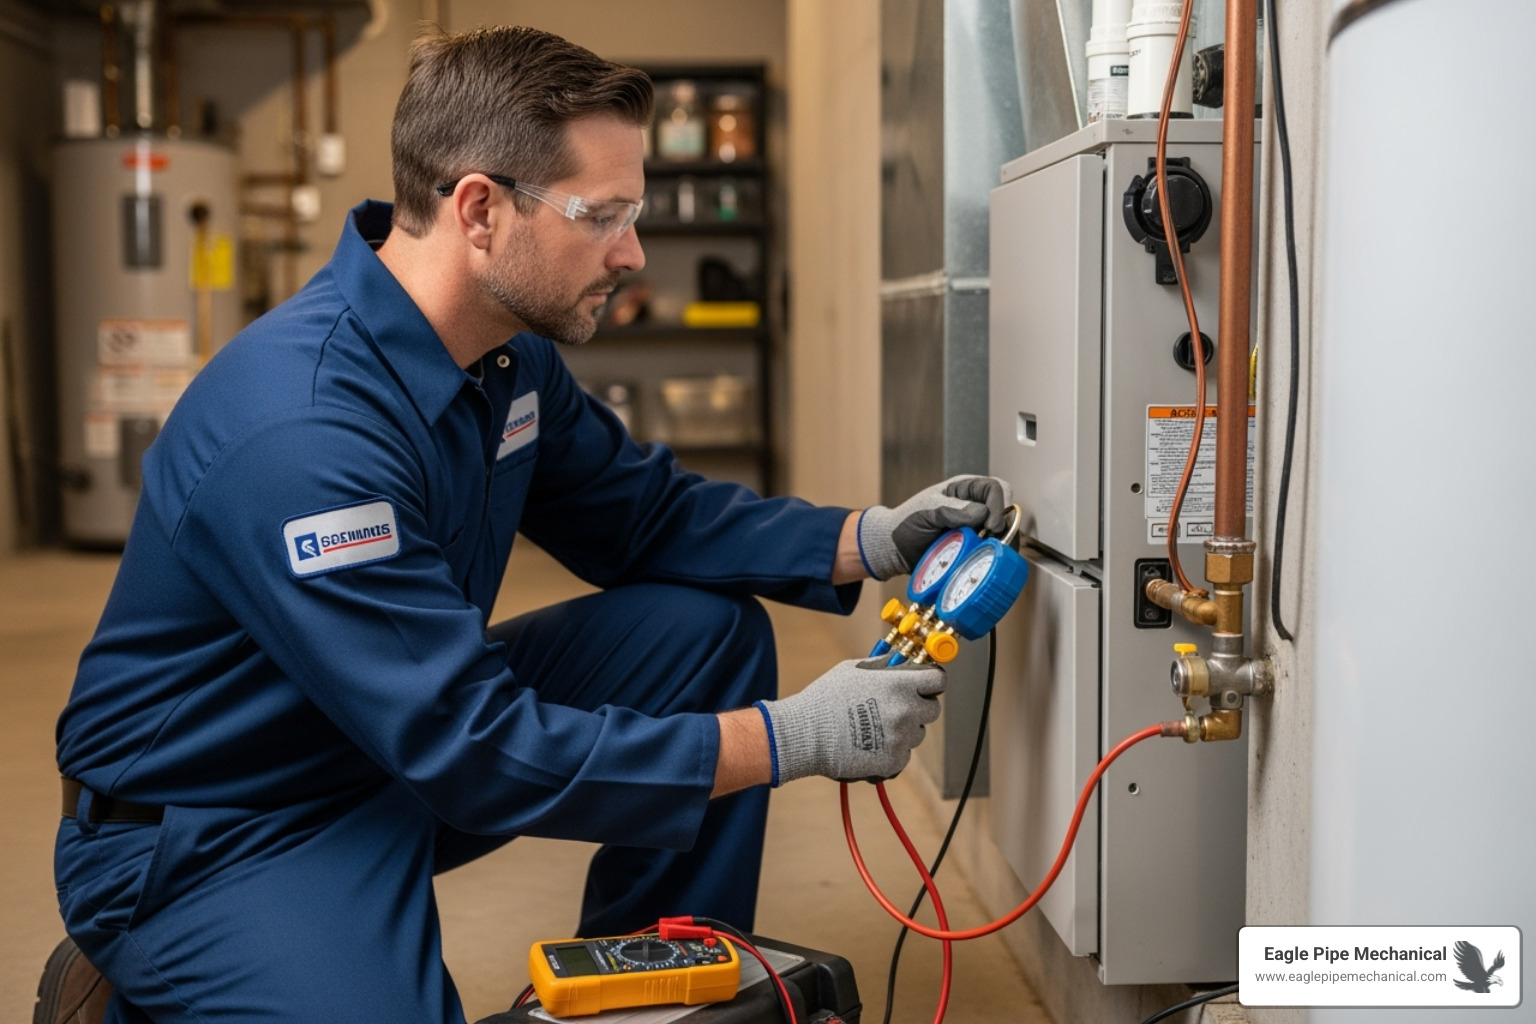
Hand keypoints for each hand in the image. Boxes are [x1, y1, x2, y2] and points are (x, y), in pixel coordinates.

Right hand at [757, 656, 945, 783]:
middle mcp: (906, 711)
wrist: (807, 734)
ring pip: (917, 733)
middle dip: (918, 706)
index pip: (938, 680)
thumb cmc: (825, 699)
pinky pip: (903, 755)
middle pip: (932, 709)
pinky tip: (870, 743)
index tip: (926, 683)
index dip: (932, 681)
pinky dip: (891, 751)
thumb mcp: (853, 669)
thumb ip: (882, 665)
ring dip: (904, 730)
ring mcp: (901, 738)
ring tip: (876, 727)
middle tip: (896, 707)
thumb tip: (898, 659)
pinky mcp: (894, 761)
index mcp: (899, 685)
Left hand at [856, 475, 1012, 580]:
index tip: (990, 525)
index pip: (995, 488)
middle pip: (1005, 511)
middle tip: (991, 541)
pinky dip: (993, 556)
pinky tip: (984, 562)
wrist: (895, 549)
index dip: (998, 505)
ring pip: (1004, 533)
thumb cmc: (906, 523)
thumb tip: (981, 512)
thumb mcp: (926, 511)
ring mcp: (977, 529)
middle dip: (1003, 527)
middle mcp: (975, 506)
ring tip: (988, 553)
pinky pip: (993, 550)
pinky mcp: (975, 548)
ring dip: (1000, 544)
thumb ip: (951, 510)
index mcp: (964, 489)